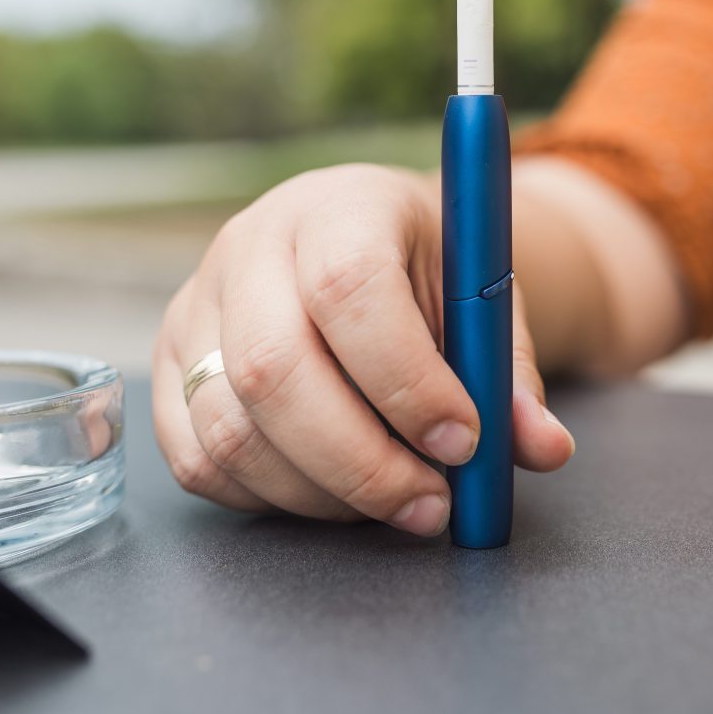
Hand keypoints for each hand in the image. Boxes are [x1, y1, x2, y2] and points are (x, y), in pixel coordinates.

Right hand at [152, 164, 575, 535]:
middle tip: (431, 506)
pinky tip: (332, 492)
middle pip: (272, 371)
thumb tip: (542, 448)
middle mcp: (250, 246)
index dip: (406, 380)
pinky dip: (270, 498)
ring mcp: (196, 305)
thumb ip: (510, 374)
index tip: (464, 441)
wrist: (366, 239)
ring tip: (394, 501)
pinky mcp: (170, 364)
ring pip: (230, 429)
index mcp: (339, 207)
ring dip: (321, 493)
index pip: (349, 289)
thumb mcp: (483, 299)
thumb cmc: (428, 270)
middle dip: (361, 463)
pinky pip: (198, 460)